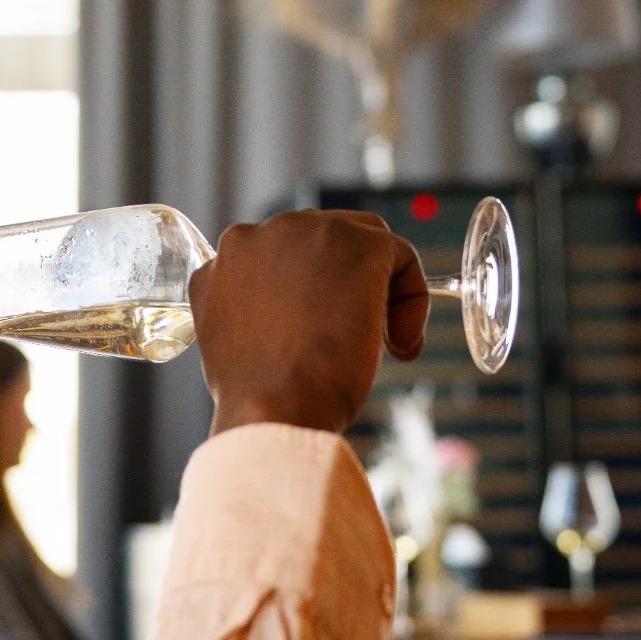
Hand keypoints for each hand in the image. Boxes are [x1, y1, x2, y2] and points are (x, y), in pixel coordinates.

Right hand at [191, 208, 429, 438]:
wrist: (275, 408)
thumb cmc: (258, 393)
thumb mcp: (232, 338)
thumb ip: (250, 308)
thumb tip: (285, 311)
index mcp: (229, 255)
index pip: (283, 254)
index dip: (311, 290)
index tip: (320, 331)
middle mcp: (262, 231)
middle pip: (322, 241)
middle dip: (342, 283)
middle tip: (350, 336)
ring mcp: (307, 231)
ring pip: (362, 244)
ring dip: (376, 289)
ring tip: (379, 341)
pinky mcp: (356, 244)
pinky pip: (400, 257)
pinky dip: (411, 299)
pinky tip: (400, 344)